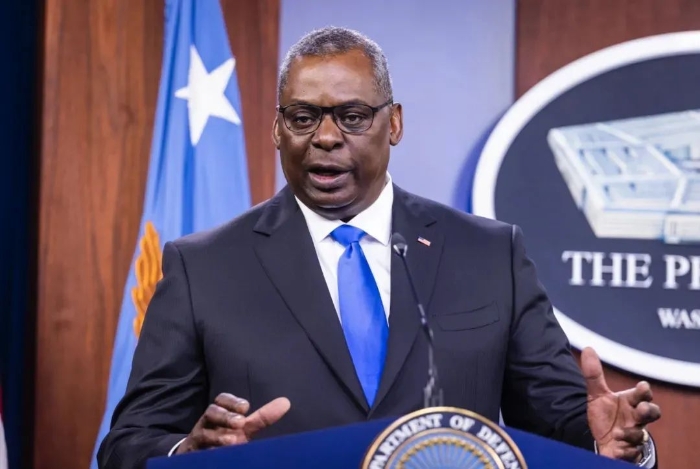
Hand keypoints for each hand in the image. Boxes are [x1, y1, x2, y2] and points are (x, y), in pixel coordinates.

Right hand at [175, 393, 290, 453]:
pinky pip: (196, 454)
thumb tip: (286, 403)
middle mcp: (207, 425)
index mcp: (220, 415)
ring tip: (231, 441)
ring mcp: (198, 441)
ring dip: (216, 437)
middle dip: (225, 415)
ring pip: (202, 434)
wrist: (198, 457)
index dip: (232, 402)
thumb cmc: (225, 439)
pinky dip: (207, 454)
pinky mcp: (192, 456)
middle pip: (211, 412)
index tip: (246, 408)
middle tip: (240, 422)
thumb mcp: (244, 429)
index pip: (221, 400)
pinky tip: (217, 455)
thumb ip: (262, 417)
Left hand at [581, 347, 660, 461]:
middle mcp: (635, 419)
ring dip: (630, 434)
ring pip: (640, 435)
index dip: (644, 391)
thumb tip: (588, 348)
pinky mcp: (627, 452)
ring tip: (616, 433)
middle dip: (648, 411)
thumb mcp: (597, 395)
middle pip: (651, 413)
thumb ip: (593, 374)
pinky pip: (632, 454)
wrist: (601, 440)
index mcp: (630, 403)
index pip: (642, 395)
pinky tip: (617, 451)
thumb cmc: (605, 415)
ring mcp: (633, 436)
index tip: (642, 387)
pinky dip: (626, 452)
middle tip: (640, 409)